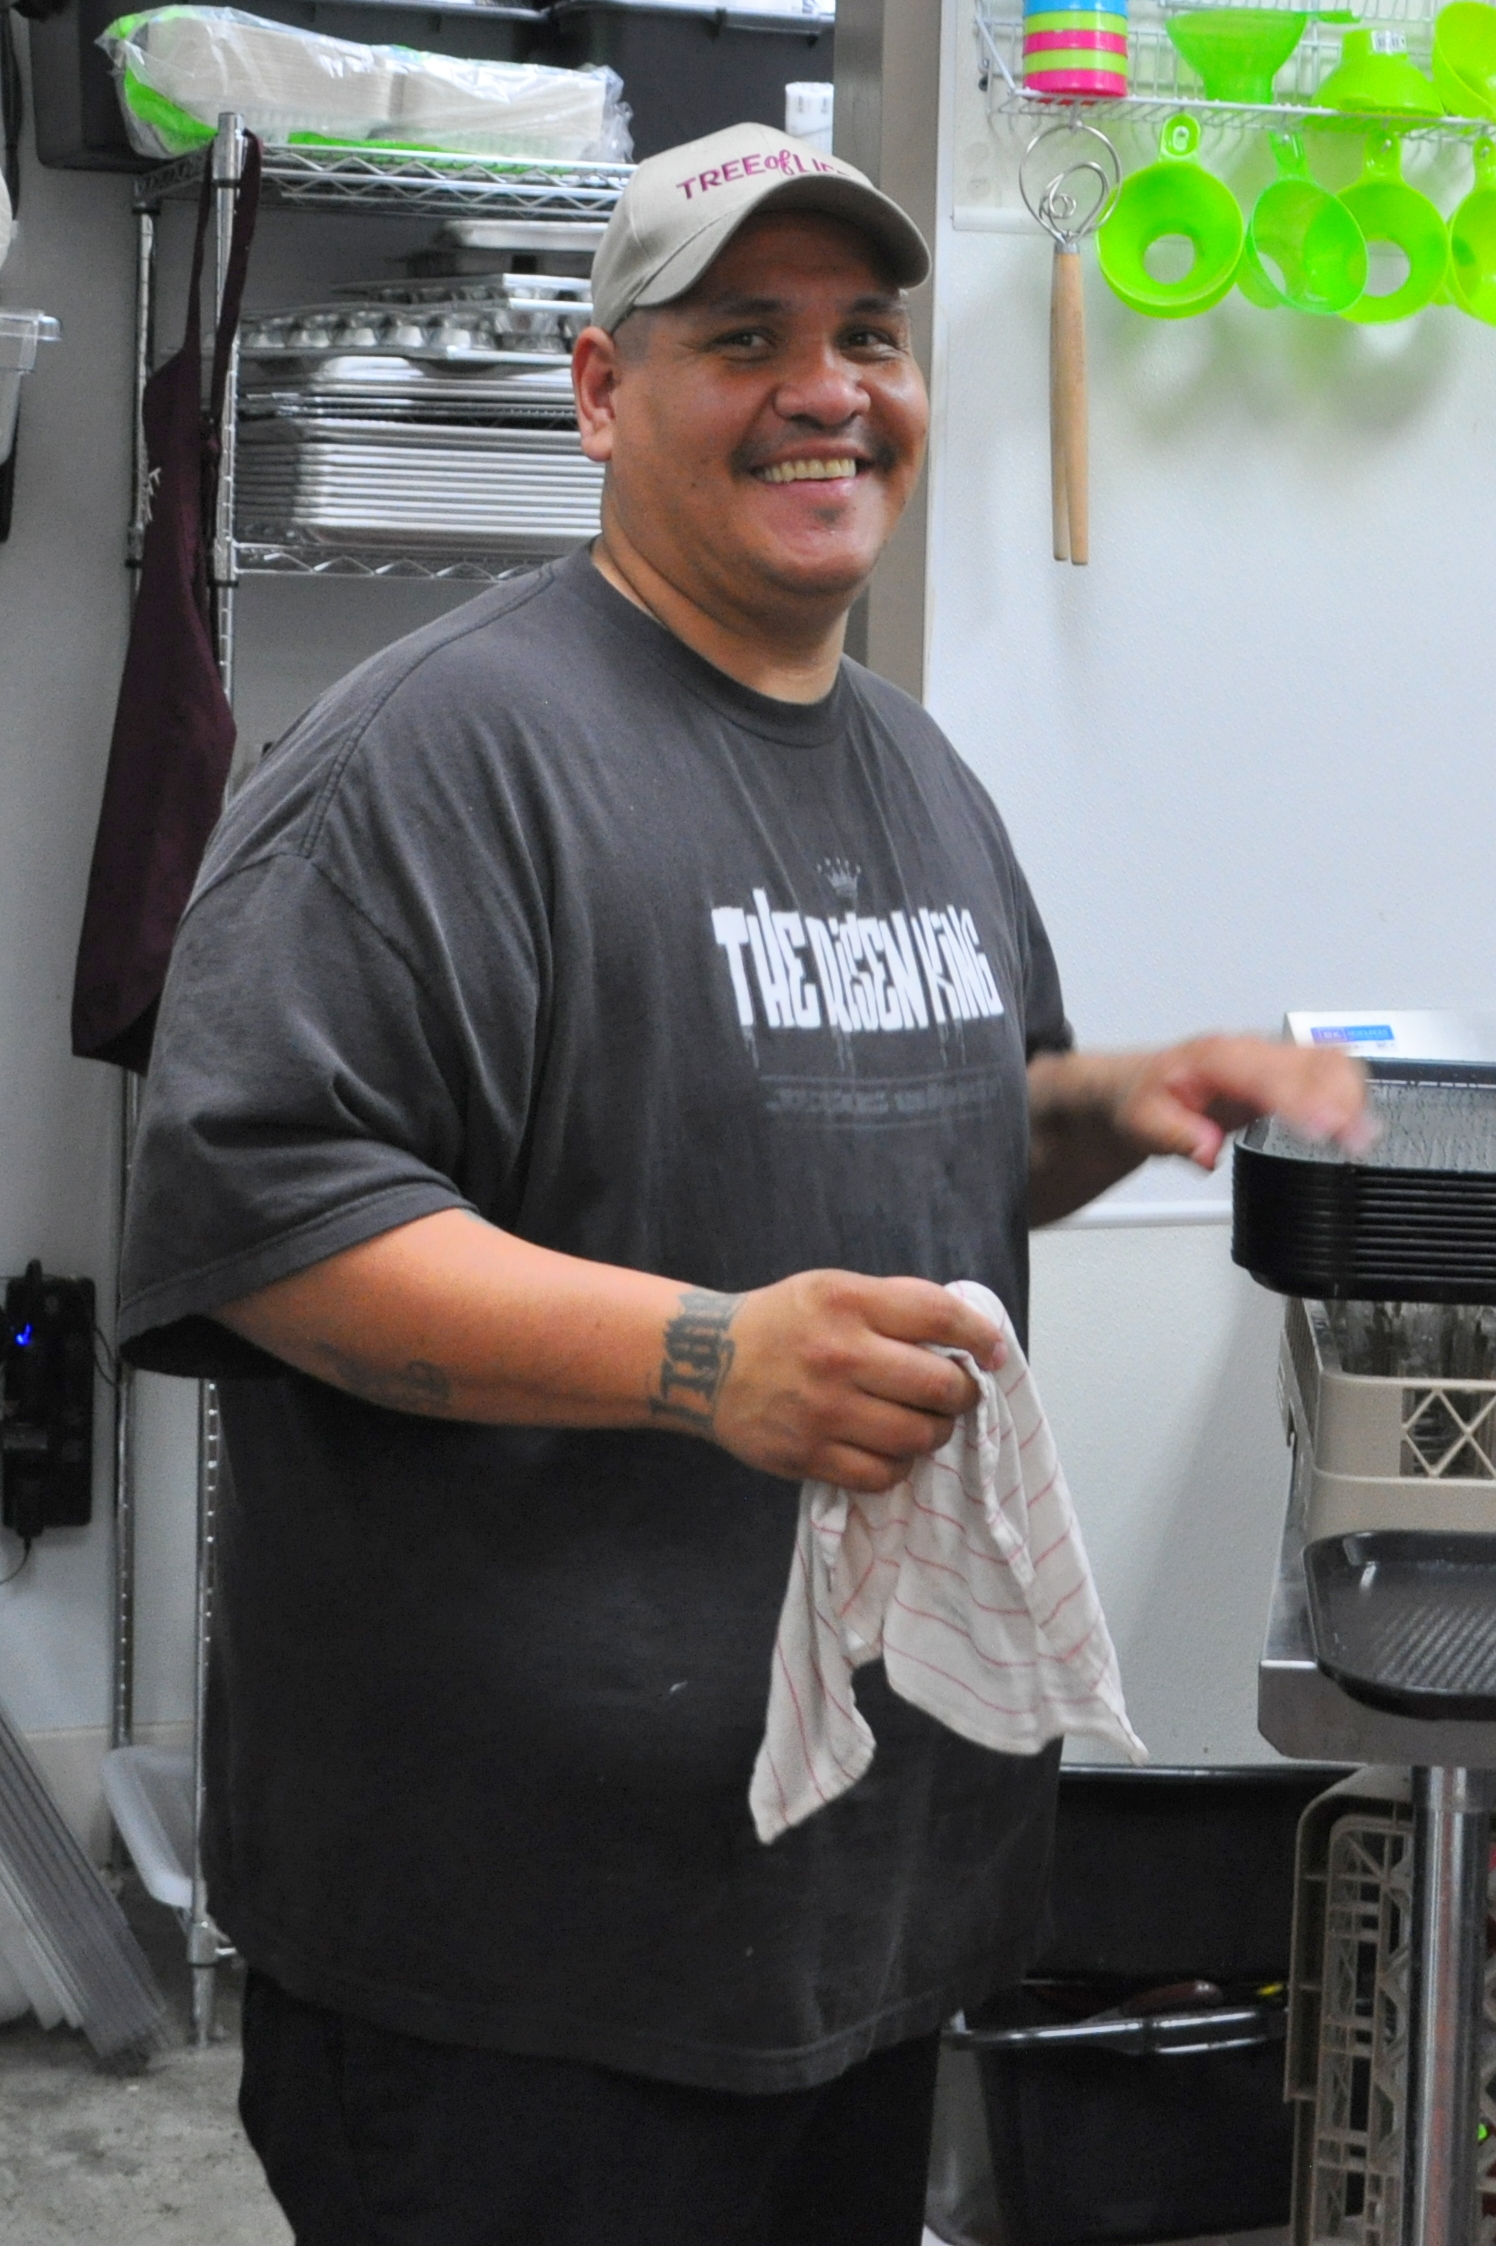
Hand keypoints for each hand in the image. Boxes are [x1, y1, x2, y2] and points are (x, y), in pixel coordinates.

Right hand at [710, 1271, 1004, 1493]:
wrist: (702, 1362)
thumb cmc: (783, 1322)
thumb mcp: (833, 1288)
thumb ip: (894, 1305)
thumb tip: (966, 1337)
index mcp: (848, 1301)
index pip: (939, 1316)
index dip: (980, 1336)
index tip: (991, 1352)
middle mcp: (838, 1354)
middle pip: (938, 1385)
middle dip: (961, 1393)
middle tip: (956, 1394)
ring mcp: (822, 1410)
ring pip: (917, 1436)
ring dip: (934, 1433)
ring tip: (925, 1423)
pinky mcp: (806, 1455)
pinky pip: (881, 1475)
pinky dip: (898, 1465)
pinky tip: (890, 1449)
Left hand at [1110, 1034, 1374, 1171]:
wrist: (1142, 1087)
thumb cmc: (1145, 1100)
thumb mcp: (1143, 1122)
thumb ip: (1175, 1135)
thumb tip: (1207, 1149)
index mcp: (1216, 1057)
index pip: (1270, 1074)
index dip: (1303, 1099)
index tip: (1325, 1127)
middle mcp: (1249, 1051)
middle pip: (1313, 1059)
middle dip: (1342, 1098)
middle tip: (1356, 1140)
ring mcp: (1270, 1058)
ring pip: (1329, 1059)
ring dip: (1353, 1094)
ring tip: (1362, 1135)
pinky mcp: (1284, 1071)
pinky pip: (1329, 1069)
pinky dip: (1350, 1092)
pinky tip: (1356, 1120)